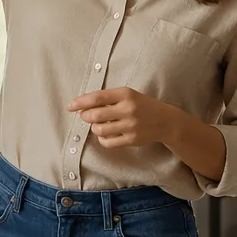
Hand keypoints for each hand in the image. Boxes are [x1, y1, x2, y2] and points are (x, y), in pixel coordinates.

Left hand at [67, 87, 182, 148]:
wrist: (166, 121)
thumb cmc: (142, 106)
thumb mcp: (128, 95)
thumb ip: (108, 98)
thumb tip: (82, 107)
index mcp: (126, 94)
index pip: (97, 97)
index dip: (80, 102)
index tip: (70, 106)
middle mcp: (128, 109)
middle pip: (95, 115)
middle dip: (85, 116)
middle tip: (85, 116)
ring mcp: (130, 125)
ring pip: (99, 129)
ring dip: (94, 128)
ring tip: (99, 125)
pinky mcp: (132, 139)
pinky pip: (107, 142)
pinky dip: (102, 138)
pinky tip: (106, 134)